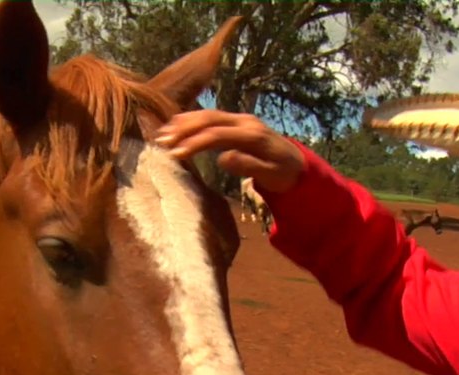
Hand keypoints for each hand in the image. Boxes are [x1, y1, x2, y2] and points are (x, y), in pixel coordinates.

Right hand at [153, 109, 304, 192]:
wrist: (296, 163)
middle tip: (162, 141)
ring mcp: (241, 119)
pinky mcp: (236, 122)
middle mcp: (245, 122)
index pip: (218, 134)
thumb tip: (223, 159)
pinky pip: (212, 117)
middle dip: (184, 129)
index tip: (177, 153)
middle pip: (210, 119)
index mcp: (253, 135)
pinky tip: (176, 124)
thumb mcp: (271, 175)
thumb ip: (249, 166)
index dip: (196, 142)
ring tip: (162, 133)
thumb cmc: (283, 174)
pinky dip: (192, 119)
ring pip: (209, 115)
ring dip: (184, 122)